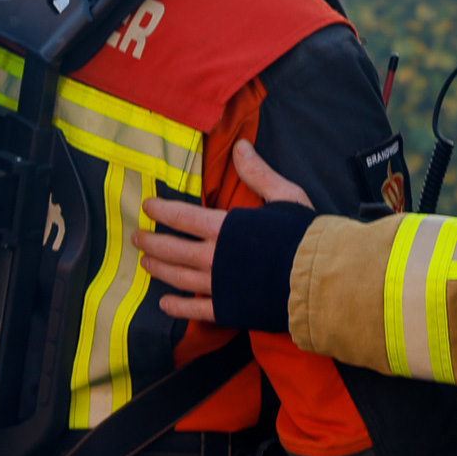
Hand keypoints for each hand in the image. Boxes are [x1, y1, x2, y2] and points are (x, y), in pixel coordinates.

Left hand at [137, 139, 311, 322]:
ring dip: (159, 269)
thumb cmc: (303, 234)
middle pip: (173, 249)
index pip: (183, 217)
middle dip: (152, 241)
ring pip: (178, 277)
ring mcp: (217, 286)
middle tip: (137, 236)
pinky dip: (177, 306)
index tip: (147, 206)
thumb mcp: (284, 196)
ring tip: (145, 262)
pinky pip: (194, 309)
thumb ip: (257, 173)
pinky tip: (165, 303)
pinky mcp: (226, 309)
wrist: (319, 278)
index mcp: (225, 228)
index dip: (162, 210)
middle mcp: (213, 257)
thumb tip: (239, 146)